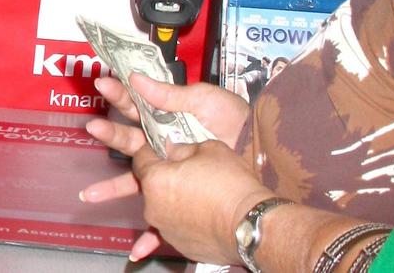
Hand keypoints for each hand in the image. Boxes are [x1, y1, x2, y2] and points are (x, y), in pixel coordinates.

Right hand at [81, 73, 251, 261]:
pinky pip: (163, 222)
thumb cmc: (238, 122)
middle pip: (131, 142)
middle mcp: (167, 146)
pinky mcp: (186, 200)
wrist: (269, 154)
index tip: (102, 84)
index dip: (120, 96)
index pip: (137, 107)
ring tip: (90, 195)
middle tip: (91, 127)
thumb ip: (169, 94)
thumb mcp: (203, 100)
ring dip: (114, 189)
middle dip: (110, 134)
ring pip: (137, 184)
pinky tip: (135, 248)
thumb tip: (136, 78)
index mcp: (170, 119)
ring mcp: (175, 174)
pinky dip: (148, 236)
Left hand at [131, 138, 272, 265]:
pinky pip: (176, 227)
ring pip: (162, 207)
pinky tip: (195, 220)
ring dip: (173, 200)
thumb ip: (182, 147)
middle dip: (164, 176)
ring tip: (199, 196)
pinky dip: (183, 222)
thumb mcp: (208, 149)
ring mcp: (165, 229)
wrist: (253, 226)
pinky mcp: (180, 246)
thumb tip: (172, 149)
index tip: (163, 148)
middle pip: (151, 184)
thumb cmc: (231, 184)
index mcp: (154, 179)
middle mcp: (152, 207)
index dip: (152, 150)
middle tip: (187, 172)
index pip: (141, 157)